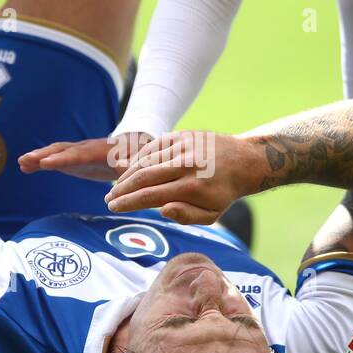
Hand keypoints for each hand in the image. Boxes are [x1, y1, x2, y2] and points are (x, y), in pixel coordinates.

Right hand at [18, 133, 152, 181]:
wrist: (134, 148)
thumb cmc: (137, 157)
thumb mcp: (138, 162)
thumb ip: (130, 165)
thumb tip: (124, 168)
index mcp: (101, 151)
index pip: (80, 155)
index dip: (63, 159)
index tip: (46, 163)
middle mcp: (86, 149)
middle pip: (63, 151)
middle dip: (45, 155)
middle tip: (27, 160)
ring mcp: (77, 153)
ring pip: (56, 153)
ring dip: (38, 157)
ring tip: (21, 163)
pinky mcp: (73, 160)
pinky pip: (54, 160)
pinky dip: (40, 163)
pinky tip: (24, 168)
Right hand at [103, 132, 258, 224]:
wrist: (243, 161)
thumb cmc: (223, 193)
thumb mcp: (211, 214)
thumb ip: (186, 216)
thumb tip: (162, 210)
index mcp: (192, 187)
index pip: (150, 196)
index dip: (128, 202)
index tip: (113, 207)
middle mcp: (186, 164)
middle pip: (143, 177)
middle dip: (122, 189)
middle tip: (109, 198)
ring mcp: (183, 147)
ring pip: (145, 160)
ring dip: (127, 174)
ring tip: (116, 187)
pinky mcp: (181, 136)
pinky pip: (153, 147)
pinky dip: (138, 158)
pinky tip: (129, 169)